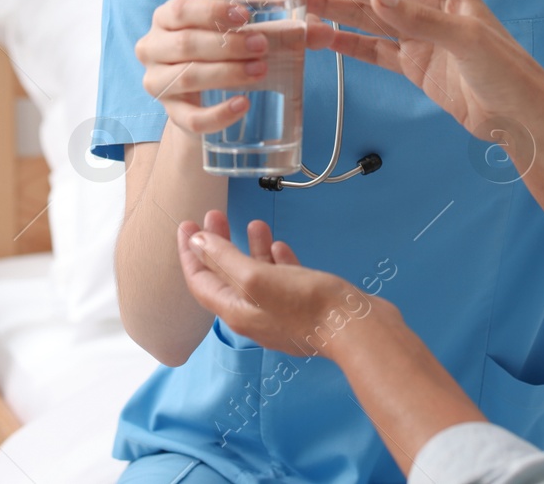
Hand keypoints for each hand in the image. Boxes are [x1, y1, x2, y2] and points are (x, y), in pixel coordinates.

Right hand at [135, 0, 342, 136]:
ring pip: (187, 78)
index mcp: (168, 17)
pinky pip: (191, 119)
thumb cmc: (223, 50)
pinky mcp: (171, 114)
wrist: (204, 94)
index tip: (245, 15)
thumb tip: (323, 30)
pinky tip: (243, 105)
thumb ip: (284, 30)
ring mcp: (158, 82)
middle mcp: (154, 47)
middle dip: (227, 44)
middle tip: (262, 46)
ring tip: (260, 71)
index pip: (181, 9)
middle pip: (185, 44)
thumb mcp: (243, 32)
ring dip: (226, 74)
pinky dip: (218, 114)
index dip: (211, 11)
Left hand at [177, 210, 381, 359]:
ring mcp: (280, 312)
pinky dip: (276, 261)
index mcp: (236, 311)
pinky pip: (282, 280)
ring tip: (253, 223)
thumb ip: (225, 259)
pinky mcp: (304, 306)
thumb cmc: (306, 304)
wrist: (356, 328)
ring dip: (249, 248)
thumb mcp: (257, 277)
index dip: (190, 253)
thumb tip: (198, 243)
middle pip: (226, 276)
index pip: (200, 281)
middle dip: (217, 245)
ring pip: (256, 275)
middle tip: (216, 215)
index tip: (186, 224)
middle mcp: (254, 314)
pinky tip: (279, 246)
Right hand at [302, 0, 543, 139]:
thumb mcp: (466, 40)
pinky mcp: (411, 64)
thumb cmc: (505, 71)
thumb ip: (417, 18)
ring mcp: (415, 35)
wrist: (518, 117)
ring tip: (291, 0)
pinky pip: (370, 48)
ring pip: (362, 15)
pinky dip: (343, 42)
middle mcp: (423, 5)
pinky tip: (317, 37)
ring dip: (327, 7)